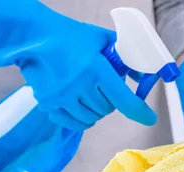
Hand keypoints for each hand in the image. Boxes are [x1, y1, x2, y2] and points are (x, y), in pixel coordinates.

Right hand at [0, 0, 156, 130]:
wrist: (33, 37)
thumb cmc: (70, 36)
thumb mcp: (101, 39)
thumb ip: (124, 56)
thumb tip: (142, 76)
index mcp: (95, 68)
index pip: (124, 99)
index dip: (140, 112)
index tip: (150, 118)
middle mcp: (79, 85)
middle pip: (108, 109)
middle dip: (112, 101)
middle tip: (105, 88)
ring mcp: (61, 97)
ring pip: (91, 118)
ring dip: (96, 111)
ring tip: (91, 95)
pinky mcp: (48, 103)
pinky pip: (73, 123)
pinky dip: (81, 119)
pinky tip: (81, 108)